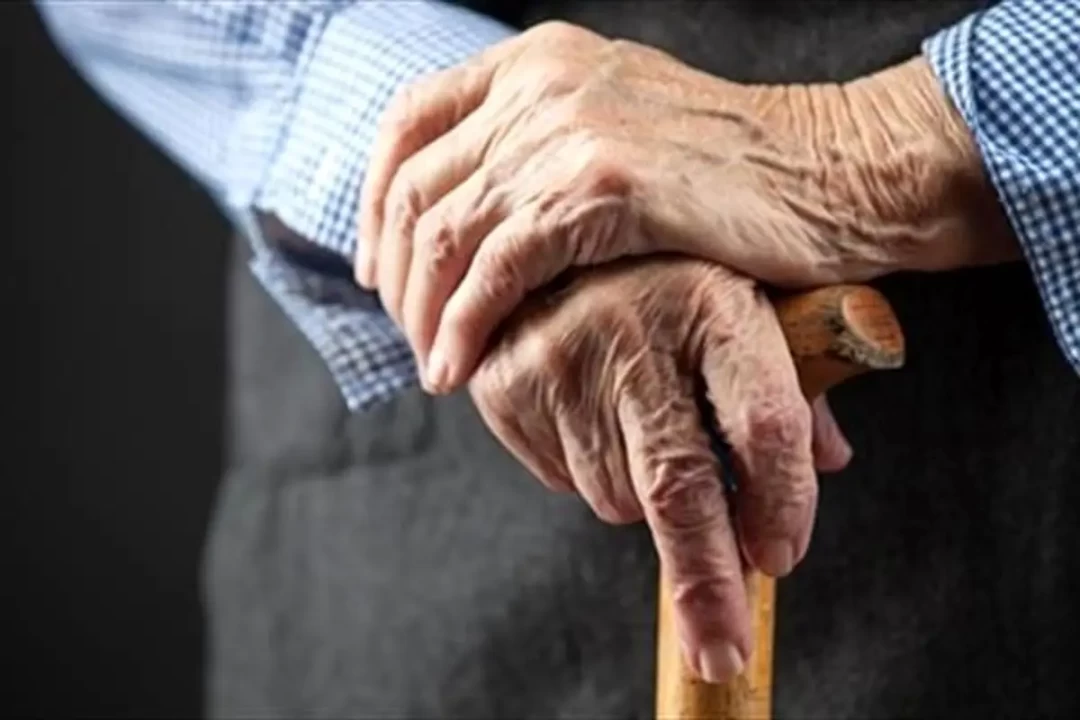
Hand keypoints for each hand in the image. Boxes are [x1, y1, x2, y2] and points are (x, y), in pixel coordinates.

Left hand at [356, 21, 1015, 392]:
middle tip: (410, 336)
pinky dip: (466, 326)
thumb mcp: (619, 129)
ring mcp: (570, 130)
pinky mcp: (604, 188)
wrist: (832, 172)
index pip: (409, 124)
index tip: (378, 270)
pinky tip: (461, 369)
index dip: (374, 205)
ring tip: (435, 367)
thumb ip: (542, 149)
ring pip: (446, 232)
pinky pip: (498, 268)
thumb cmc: (731, 173)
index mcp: (538, 61)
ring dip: (424, 312)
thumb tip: (473, 213)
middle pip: (416, 187)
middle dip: (398, 276)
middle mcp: (542, 83)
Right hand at [467, 255, 851, 682]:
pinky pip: (565, 482)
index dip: (781, 502)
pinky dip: (590, 471)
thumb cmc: (668, 271)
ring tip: (643, 421)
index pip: (763, 424)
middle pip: (679, 487)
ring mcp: (561, 359)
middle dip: (706, 582)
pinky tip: (595, 412)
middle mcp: (633, 326)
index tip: (781, 557)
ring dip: (645, 492)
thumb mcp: (745, 301)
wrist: (546, 233)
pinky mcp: (508, 388)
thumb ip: (792, 381)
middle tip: (722, 649)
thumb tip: (830, 461)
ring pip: (619, 497)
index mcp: (713, 300)